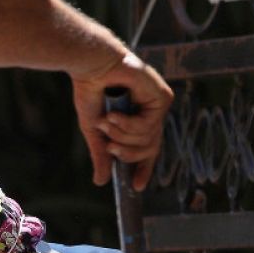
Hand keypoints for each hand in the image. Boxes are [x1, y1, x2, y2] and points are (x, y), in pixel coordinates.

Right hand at [70, 52, 172, 190]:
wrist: (92, 65)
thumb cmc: (91, 90)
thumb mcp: (94, 130)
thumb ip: (101, 154)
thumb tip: (101, 182)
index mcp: (137, 118)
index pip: (147, 148)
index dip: (143, 168)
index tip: (137, 186)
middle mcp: (151, 111)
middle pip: (149, 149)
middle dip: (127, 153)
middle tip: (109, 147)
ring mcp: (158, 104)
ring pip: (148, 141)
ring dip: (122, 136)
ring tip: (107, 120)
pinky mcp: (162, 97)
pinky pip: (149, 127)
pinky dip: (128, 125)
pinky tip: (115, 113)